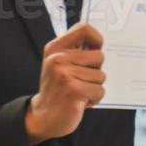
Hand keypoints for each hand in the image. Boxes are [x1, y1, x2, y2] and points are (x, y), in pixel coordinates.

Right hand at [25, 23, 106, 145]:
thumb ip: (77, 52)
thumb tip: (101, 42)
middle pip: (99, 56)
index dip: (96, 38)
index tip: (95, 49)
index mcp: (55, 48)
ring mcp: (65, 74)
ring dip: (94, 87)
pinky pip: (100, 90)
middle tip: (80, 81)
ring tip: (78, 92)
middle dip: (96, 71)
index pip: (83, 28)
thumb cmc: (58, 89)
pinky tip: (80, 101)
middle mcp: (58, 58)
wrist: (43, 116)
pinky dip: (94, 99)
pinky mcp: (74, 90)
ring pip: (101, 76)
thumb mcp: (61, 65)